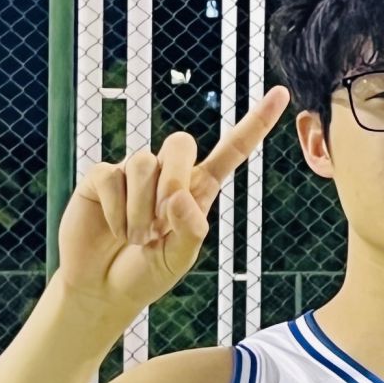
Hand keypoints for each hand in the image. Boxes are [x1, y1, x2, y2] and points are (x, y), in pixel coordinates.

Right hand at [55, 86, 289, 327]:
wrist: (103, 288)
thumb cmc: (146, 273)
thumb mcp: (178, 260)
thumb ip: (190, 231)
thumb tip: (180, 196)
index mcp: (198, 189)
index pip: (231, 150)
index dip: (255, 124)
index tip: (281, 94)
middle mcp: (167, 173)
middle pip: (180, 142)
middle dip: (174, 179)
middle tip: (162, 224)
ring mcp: (133, 173)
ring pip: (143, 163)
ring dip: (141, 210)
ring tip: (137, 238)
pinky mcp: (102, 178)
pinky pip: (111, 177)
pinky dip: (116, 212)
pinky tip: (115, 230)